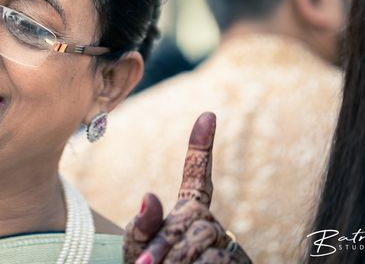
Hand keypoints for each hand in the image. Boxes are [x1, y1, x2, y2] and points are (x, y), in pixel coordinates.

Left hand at [124, 112, 251, 262]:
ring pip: (203, 241)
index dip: (202, 145)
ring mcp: (227, 245)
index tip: (208, 114)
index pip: (197, 174)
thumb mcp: (137, 250)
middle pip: (192, 219)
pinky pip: (216, 261)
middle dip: (166, 244)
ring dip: (176, 262)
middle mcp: (210, 223)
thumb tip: (150, 194)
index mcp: (187, 211)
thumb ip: (141, 226)